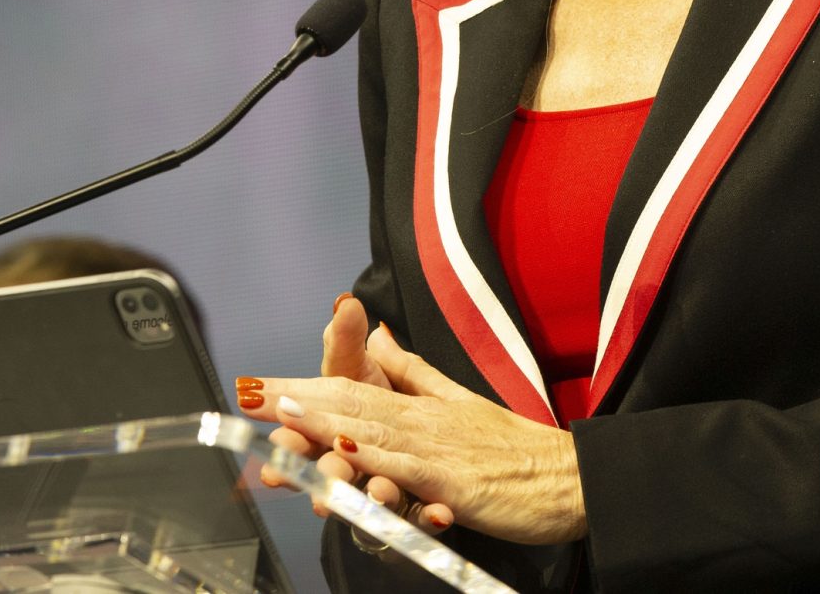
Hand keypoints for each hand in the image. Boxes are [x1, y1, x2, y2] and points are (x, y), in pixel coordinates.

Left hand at [247, 324, 586, 545]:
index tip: (255, 386)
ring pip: (375, 433)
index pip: (352, 389)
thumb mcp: (460, 402)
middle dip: (297, 399)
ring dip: (327, 423)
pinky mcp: (456, 482)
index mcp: (421, 407)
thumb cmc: (517, 450)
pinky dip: (378, 461)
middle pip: (352, 404)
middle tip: (250, 394)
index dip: (303, 386)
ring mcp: (439, 450)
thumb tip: (379, 337)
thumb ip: (415, 373)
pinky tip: (349, 455)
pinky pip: (411, 471)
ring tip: (286, 415)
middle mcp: (423, 422)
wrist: (569, 477)